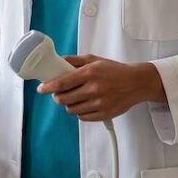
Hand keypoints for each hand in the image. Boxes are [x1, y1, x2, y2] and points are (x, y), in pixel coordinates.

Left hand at [36, 55, 164, 121]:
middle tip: (60, 93)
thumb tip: (59, 62)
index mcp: (89, 73)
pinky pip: (83, 117)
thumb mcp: (94, 60)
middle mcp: (94, 89)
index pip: (62, 83)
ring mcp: (99, 103)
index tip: (41, 89)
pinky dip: (80, 112)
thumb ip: (75, 61)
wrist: (136, 83)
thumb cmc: (115, 71)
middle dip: (58, 96)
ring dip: (69, 104)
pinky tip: (85, 104)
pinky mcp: (104, 114)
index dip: (48, 87)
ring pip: (72, 110)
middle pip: (64, 99)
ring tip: (76, 97)